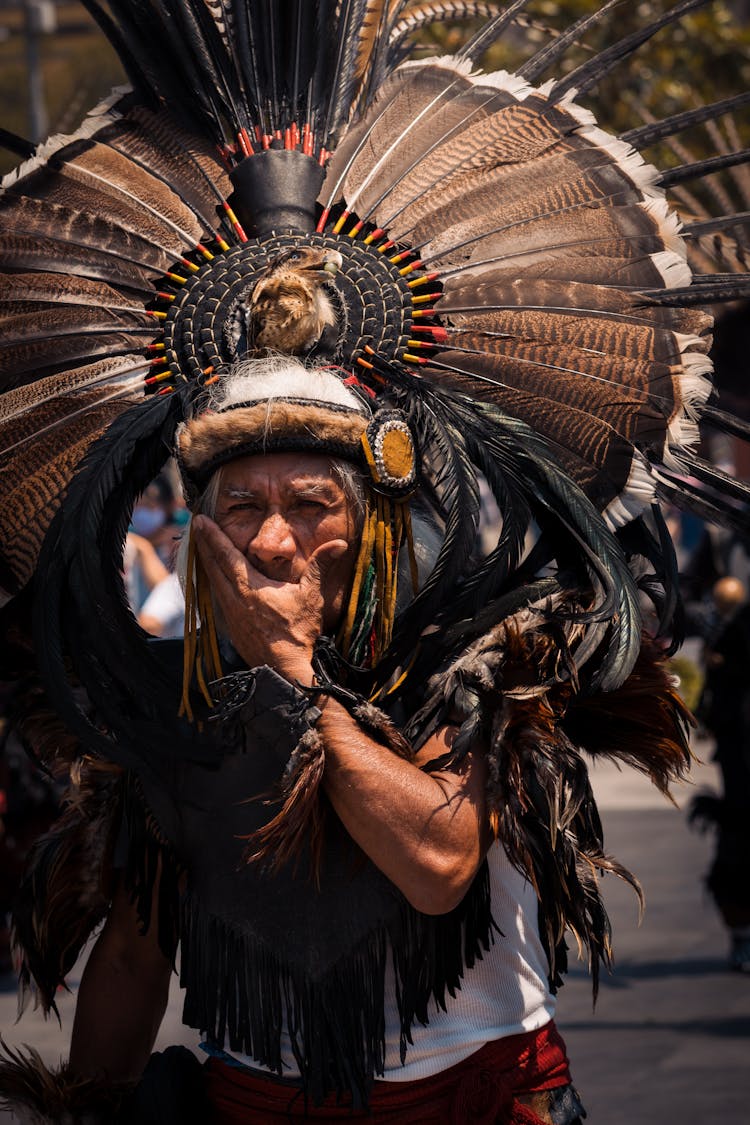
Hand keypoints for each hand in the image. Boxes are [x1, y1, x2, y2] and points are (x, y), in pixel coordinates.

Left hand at [191, 515, 347, 682]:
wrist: (283, 668)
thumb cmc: (297, 632)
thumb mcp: (310, 595)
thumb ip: (319, 566)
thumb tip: (339, 544)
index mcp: (249, 586)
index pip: (226, 554)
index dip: (213, 536)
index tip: (201, 520)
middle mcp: (233, 597)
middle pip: (212, 564)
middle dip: (203, 543)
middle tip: (195, 526)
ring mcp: (229, 613)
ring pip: (211, 581)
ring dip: (205, 562)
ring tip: (200, 547)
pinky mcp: (230, 625)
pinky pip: (215, 597)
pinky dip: (211, 582)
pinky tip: (212, 580)